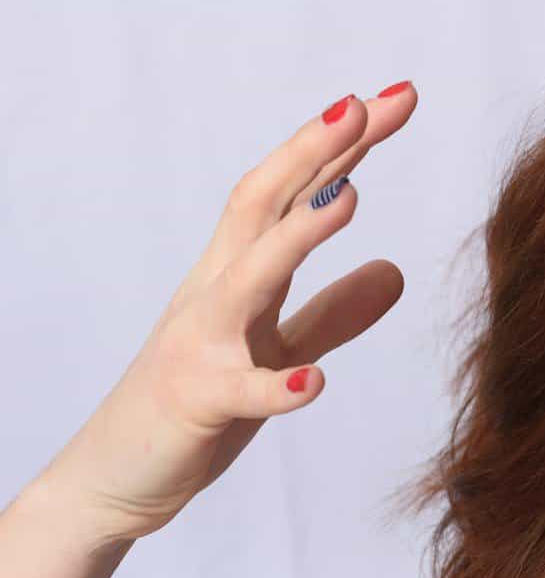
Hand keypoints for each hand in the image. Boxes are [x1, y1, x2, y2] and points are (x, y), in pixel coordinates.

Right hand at [32, 85, 413, 544]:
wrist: (113, 479)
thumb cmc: (197, 405)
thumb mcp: (276, 348)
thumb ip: (336, 312)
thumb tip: (398, 272)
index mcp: (238, 271)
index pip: (292, 191)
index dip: (342, 144)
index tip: (397, 97)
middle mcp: (214, 293)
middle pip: (264, 205)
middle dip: (317, 152)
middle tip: (371, 104)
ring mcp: (199, 346)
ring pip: (248, 279)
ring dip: (297, 237)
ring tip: (351, 199)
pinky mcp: (195, 406)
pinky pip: (239, 393)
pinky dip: (276, 385)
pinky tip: (314, 382)